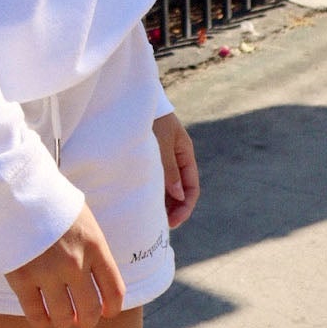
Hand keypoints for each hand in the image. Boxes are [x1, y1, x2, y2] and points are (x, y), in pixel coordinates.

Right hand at [3, 204, 125, 327]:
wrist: (15, 188)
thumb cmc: (52, 202)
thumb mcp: (84, 219)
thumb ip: (93, 249)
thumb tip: (99, 277)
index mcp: (94, 246)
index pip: (114, 291)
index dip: (112, 308)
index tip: (106, 312)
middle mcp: (74, 263)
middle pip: (90, 311)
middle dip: (88, 320)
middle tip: (82, 320)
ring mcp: (47, 272)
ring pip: (63, 318)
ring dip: (64, 321)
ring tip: (60, 316)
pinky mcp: (21, 278)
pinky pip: (35, 315)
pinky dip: (41, 321)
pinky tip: (41, 317)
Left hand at [154, 112, 198, 228]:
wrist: (134, 102)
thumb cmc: (151, 119)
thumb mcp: (162, 142)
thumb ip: (169, 168)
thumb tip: (179, 195)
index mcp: (185, 154)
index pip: (192, 187)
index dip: (186, 206)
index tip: (174, 221)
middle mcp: (177, 159)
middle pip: (182, 191)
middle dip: (176, 209)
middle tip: (163, 226)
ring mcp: (165, 160)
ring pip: (170, 188)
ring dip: (165, 204)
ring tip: (155, 219)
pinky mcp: (152, 159)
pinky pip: (157, 181)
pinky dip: (155, 194)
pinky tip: (147, 204)